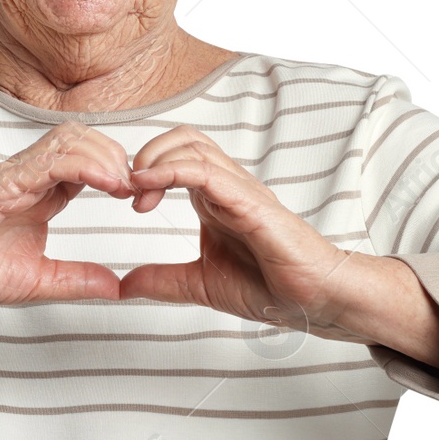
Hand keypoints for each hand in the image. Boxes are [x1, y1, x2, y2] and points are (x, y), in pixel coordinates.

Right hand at [0, 121, 132, 309]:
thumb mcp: (36, 281)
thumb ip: (75, 280)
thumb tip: (114, 287)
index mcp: (39, 194)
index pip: (86, 162)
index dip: (116, 171)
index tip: (136, 196)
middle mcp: (29, 177)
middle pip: (84, 140)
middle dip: (117, 156)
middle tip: (136, 187)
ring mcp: (16, 175)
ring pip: (71, 140)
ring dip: (106, 156)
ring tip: (124, 184)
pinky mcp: (3, 182)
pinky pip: (51, 160)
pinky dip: (85, 165)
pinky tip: (107, 183)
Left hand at [117, 125, 377, 339]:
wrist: (315, 301)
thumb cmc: (271, 287)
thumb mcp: (201, 284)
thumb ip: (163, 281)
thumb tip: (123, 285)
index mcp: (215, 199)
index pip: (176, 155)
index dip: (144, 168)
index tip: (125, 199)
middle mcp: (227, 186)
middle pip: (182, 138)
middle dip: (146, 154)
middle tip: (126, 189)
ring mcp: (240, 190)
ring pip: (192, 145)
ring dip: (154, 159)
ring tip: (135, 187)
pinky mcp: (251, 203)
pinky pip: (207, 172)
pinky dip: (172, 170)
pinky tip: (148, 185)